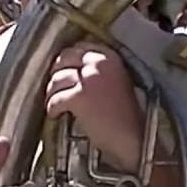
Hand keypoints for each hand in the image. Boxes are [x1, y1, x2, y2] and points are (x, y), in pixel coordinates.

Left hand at [45, 44, 143, 171]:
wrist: (135, 138)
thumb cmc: (127, 116)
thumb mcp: (118, 82)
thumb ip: (99, 71)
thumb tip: (74, 70)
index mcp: (111, 58)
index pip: (81, 48)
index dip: (68, 59)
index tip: (65, 70)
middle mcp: (99, 63)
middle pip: (64, 59)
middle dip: (56, 73)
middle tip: (56, 88)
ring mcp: (88, 79)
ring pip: (57, 79)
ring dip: (52, 92)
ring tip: (54, 103)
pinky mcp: (79, 97)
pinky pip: (55, 99)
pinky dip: (52, 108)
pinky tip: (55, 115)